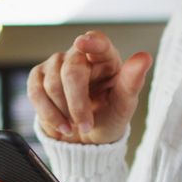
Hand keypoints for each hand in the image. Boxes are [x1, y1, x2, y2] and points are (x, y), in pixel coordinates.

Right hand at [28, 31, 152, 143]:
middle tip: (85, 125)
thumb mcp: (124, 105)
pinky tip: (61, 125)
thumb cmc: (108, 117)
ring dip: (64, 112)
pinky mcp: (38, 78)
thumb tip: (144, 57)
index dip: (91, 43)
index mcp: (105, 57)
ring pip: (52, 84)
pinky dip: (48, 114)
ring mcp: (56, 64)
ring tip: (75, 127)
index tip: (83, 44)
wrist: (85, 138)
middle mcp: (79, 55)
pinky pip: (36, 93)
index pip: (98, 42)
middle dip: (77, 103)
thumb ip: (132, 82)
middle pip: (71, 70)